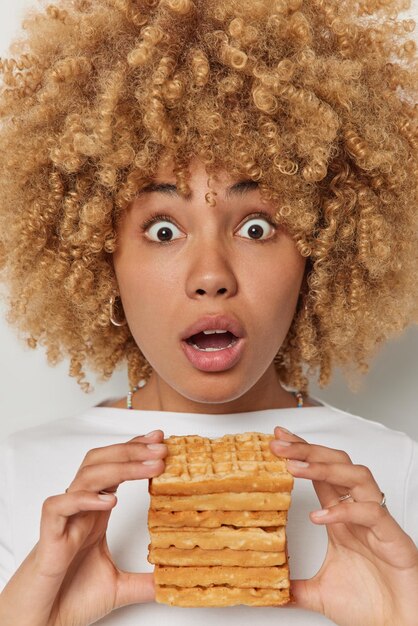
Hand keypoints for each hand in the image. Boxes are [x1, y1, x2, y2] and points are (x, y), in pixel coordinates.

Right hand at [0, 430, 167, 625]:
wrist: (43, 623)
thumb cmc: (70, 598)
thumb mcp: (119, 587)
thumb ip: (145, 582)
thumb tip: (171, 581)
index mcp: (96, 512)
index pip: (114, 468)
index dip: (134, 450)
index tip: (159, 439)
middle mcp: (82, 509)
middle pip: (102, 462)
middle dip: (132, 450)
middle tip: (161, 447)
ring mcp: (66, 519)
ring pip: (86, 476)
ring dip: (120, 467)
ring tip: (150, 467)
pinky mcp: (50, 536)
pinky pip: (60, 506)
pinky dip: (84, 498)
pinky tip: (110, 500)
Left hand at [270, 427, 417, 625]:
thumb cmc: (371, 605)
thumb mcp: (320, 593)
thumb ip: (295, 586)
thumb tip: (271, 587)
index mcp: (342, 517)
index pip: (321, 473)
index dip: (301, 454)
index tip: (277, 441)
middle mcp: (358, 512)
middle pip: (337, 463)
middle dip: (307, 450)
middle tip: (279, 445)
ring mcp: (376, 522)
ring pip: (357, 476)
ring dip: (325, 467)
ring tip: (295, 467)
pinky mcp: (393, 537)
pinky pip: (371, 512)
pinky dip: (345, 510)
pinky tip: (320, 516)